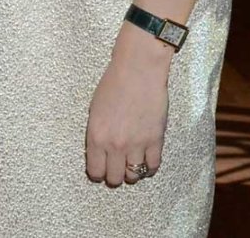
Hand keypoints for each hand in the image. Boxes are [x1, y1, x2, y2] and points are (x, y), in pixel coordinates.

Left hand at [85, 23, 171, 186]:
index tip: (101, 169)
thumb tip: (100, 152)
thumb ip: (97, 134)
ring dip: (132, 173)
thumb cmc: (112, 86)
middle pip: (115, 178)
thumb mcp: (94, 111)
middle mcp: (115, 145)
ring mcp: (136, 144)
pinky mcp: (155, 140)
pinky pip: (153, 166)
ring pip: (134, 176)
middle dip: (114, 175)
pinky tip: (146, 160)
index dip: (98, 173)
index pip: (95, 171)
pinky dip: (149, 167)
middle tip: (117, 167)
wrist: (137, 72)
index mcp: (96, 137)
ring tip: (131, 164)